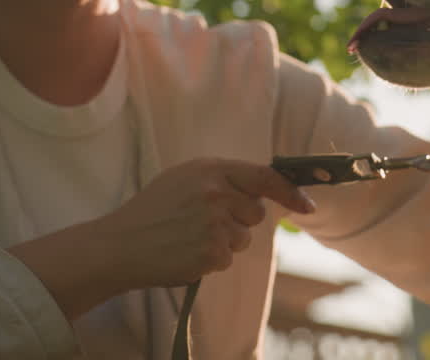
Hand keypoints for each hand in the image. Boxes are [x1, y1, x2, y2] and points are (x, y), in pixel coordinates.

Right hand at [104, 158, 315, 287]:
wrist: (121, 244)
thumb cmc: (153, 210)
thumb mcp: (184, 179)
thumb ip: (222, 179)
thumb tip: (262, 191)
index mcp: (210, 169)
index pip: (264, 177)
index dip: (291, 192)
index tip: (308, 206)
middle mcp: (216, 193)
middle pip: (256, 213)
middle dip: (239, 220)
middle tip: (204, 221)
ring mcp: (215, 223)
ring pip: (243, 238)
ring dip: (224, 242)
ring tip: (189, 236)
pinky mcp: (211, 252)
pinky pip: (227, 258)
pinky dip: (210, 260)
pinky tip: (186, 252)